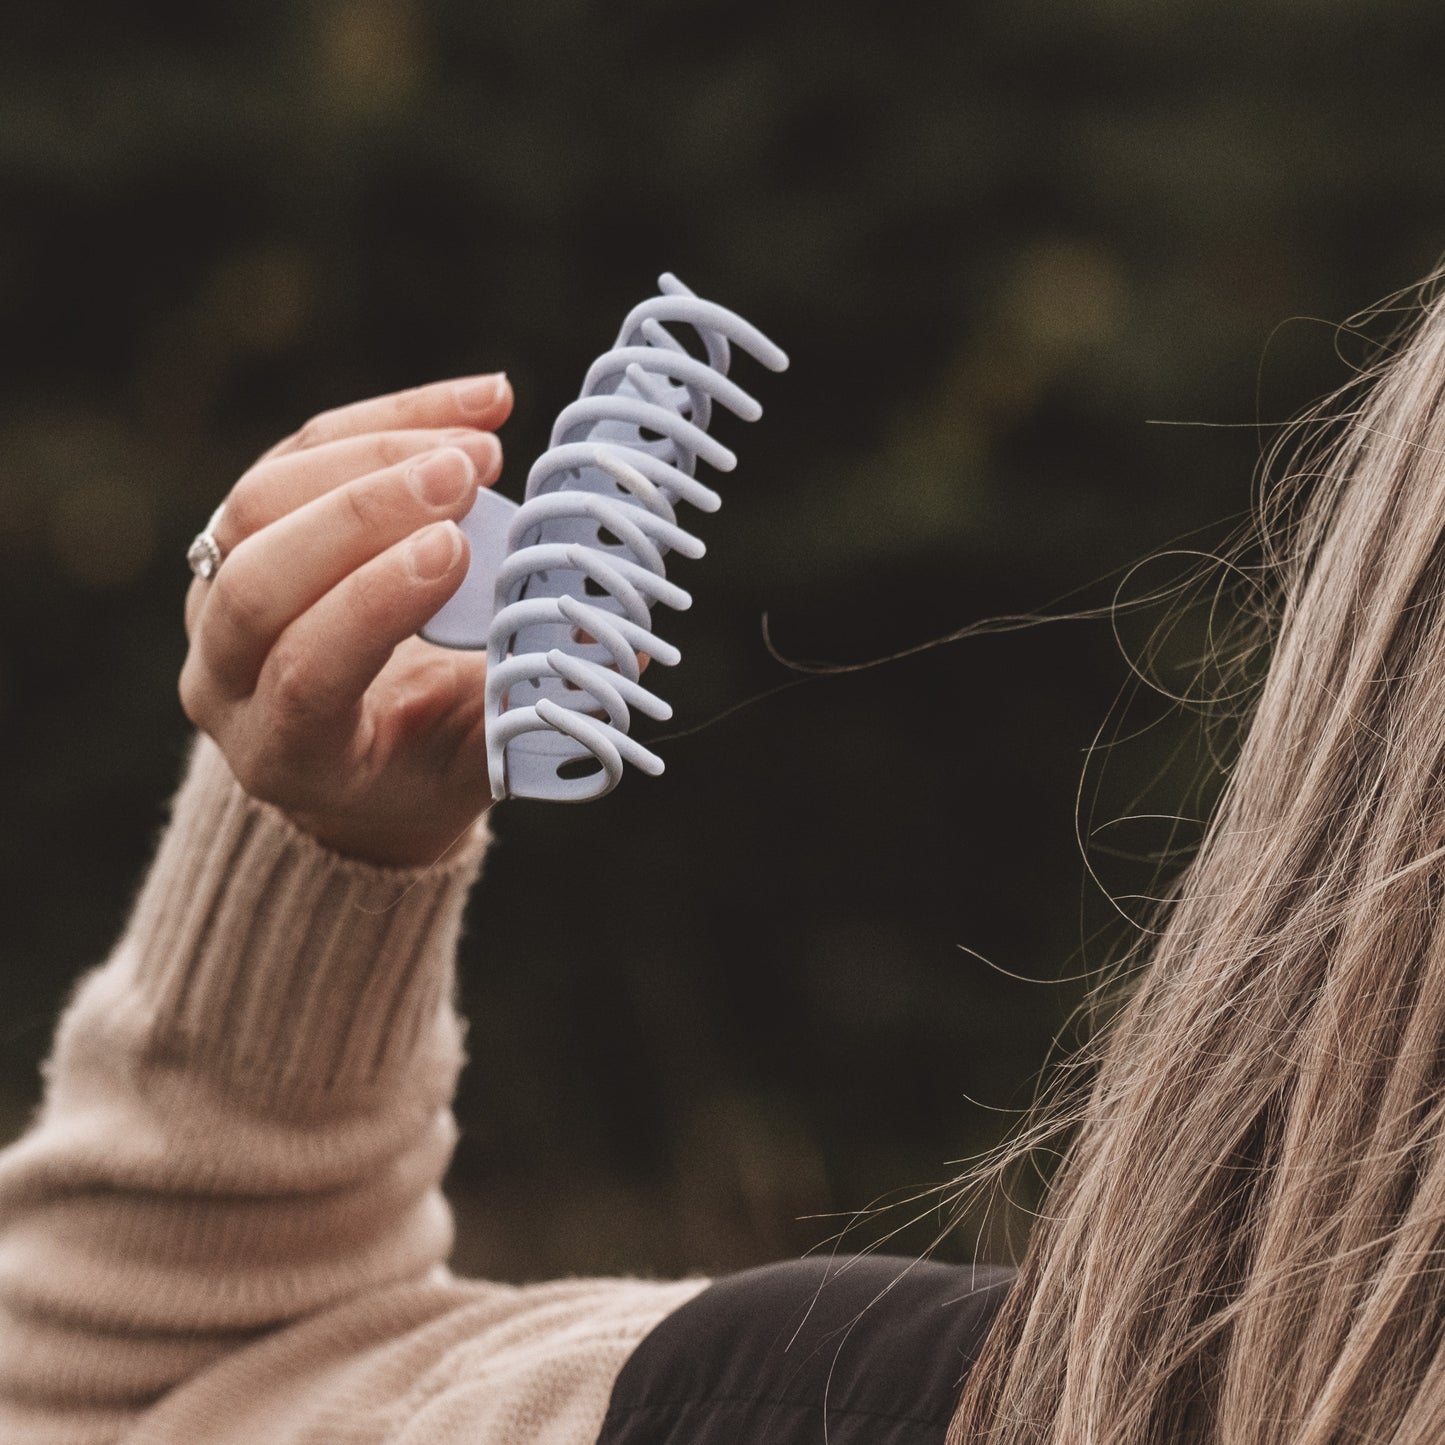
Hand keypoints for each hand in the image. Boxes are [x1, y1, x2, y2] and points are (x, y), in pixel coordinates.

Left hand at [180, 374, 512, 866]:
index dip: (375, 603)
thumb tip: (609, 640)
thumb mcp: (480, 764)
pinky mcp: (241, 530)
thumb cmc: (426, 768)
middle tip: (464, 474)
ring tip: (480, 442)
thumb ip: (531, 710)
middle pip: (258, 578)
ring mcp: (214, 597)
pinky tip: (477, 406)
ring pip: (259, 503)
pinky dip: (388, 421)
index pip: (304, 670)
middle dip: (365, 512)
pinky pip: (298, 453)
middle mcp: (226, 676)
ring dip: (375, 454)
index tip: (456, 549)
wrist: (353, 760)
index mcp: (287, 750)